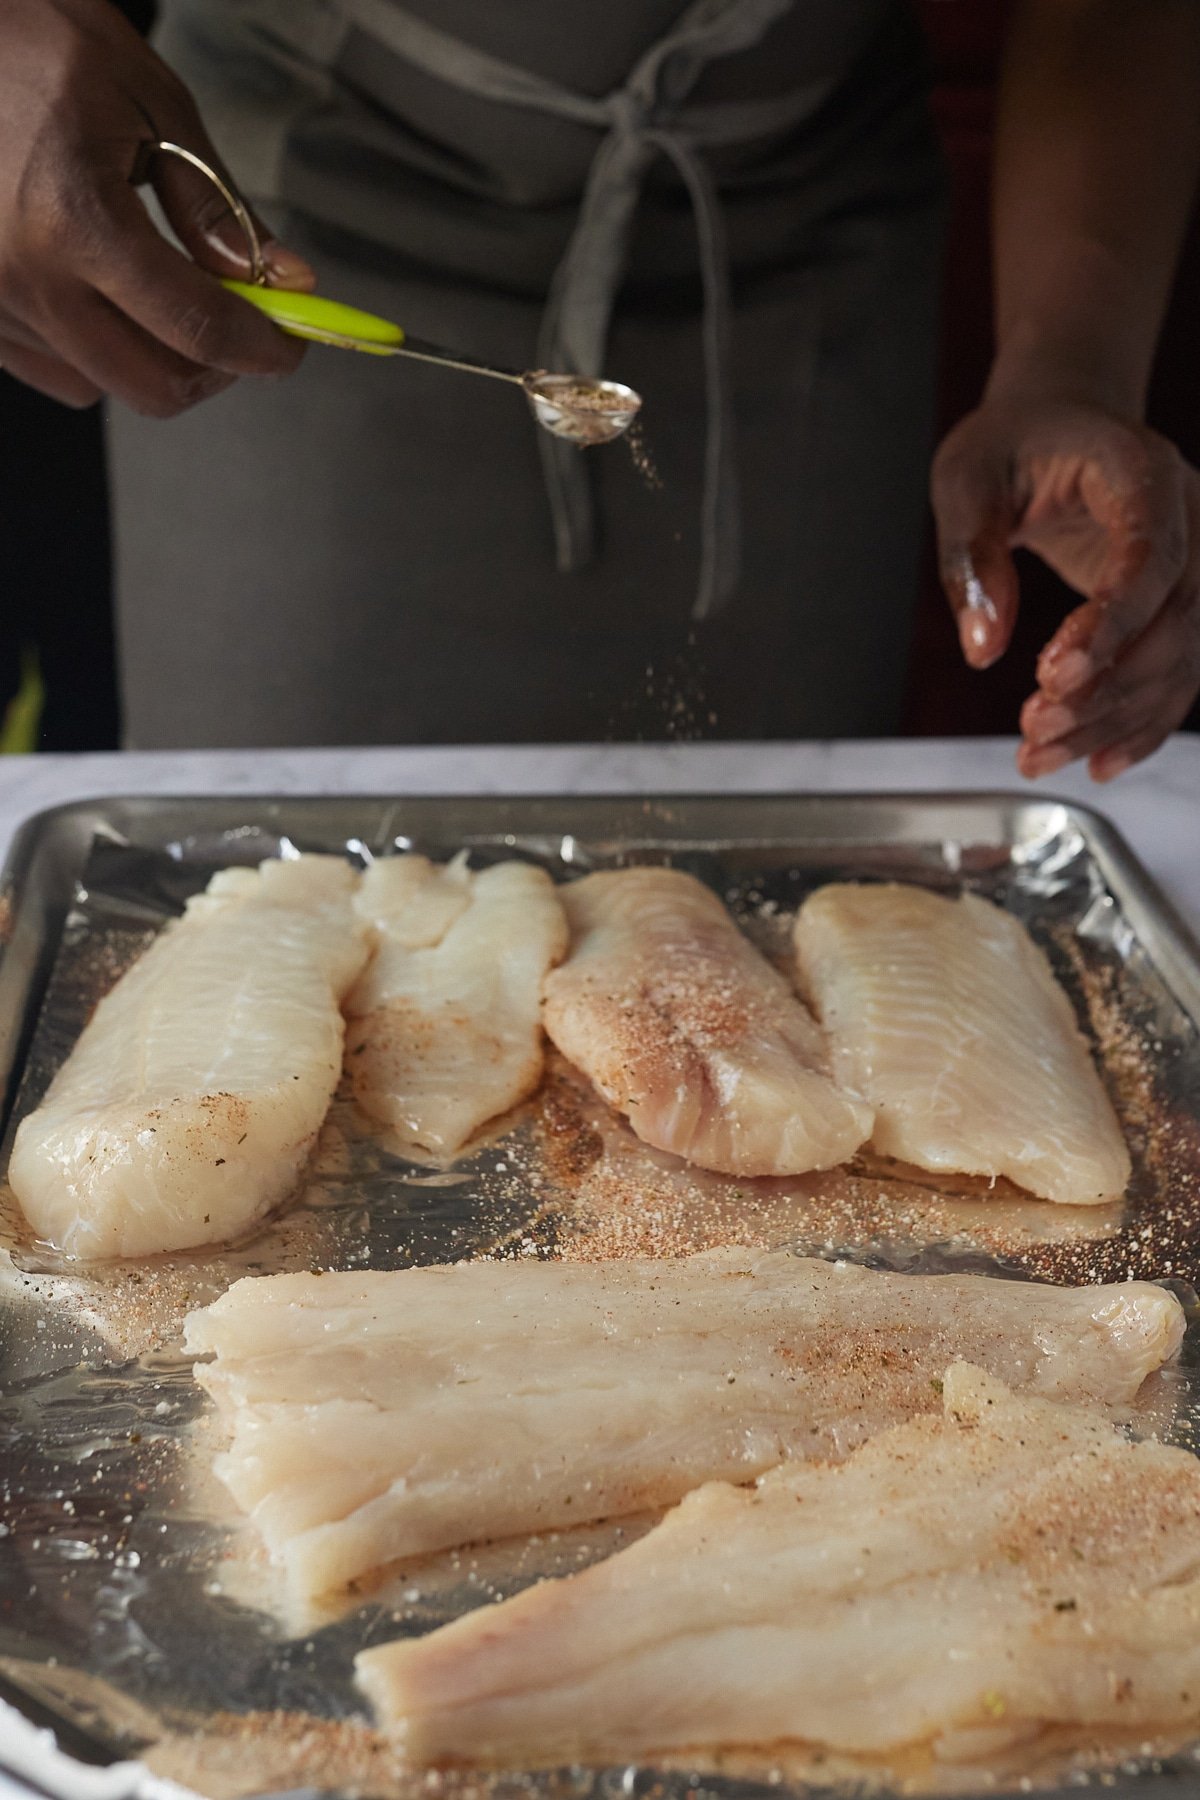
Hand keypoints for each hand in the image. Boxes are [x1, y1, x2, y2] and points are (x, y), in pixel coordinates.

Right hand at [0, 0, 313, 414]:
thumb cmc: (34, 41)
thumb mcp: (149, 103)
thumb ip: (215, 205)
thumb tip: (279, 279)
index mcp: (73, 219)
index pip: (197, 327)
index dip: (261, 349)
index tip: (288, 347)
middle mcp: (21, 278)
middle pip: (154, 386)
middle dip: (214, 369)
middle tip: (238, 327)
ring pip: (104, 383)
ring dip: (150, 353)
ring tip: (157, 286)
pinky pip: (54, 370)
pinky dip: (94, 350)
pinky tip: (100, 293)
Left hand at [932, 396, 1199, 780]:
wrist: (1058, 417)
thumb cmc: (1011, 441)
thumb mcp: (965, 480)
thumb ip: (970, 557)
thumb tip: (981, 644)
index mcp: (1141, 470)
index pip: (1150, 556)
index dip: (1111, 623)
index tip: (1053, 674)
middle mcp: (1188, 515)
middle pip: (1177, 619)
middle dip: (1106, 688)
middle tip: (1034, 730)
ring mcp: (1196, 559)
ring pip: (1181, 658)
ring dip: (1115, 719)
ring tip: (1041, 754)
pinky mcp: (1182, 600)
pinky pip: (1180, 671)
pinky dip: (1141, 723)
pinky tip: (1098, 761)